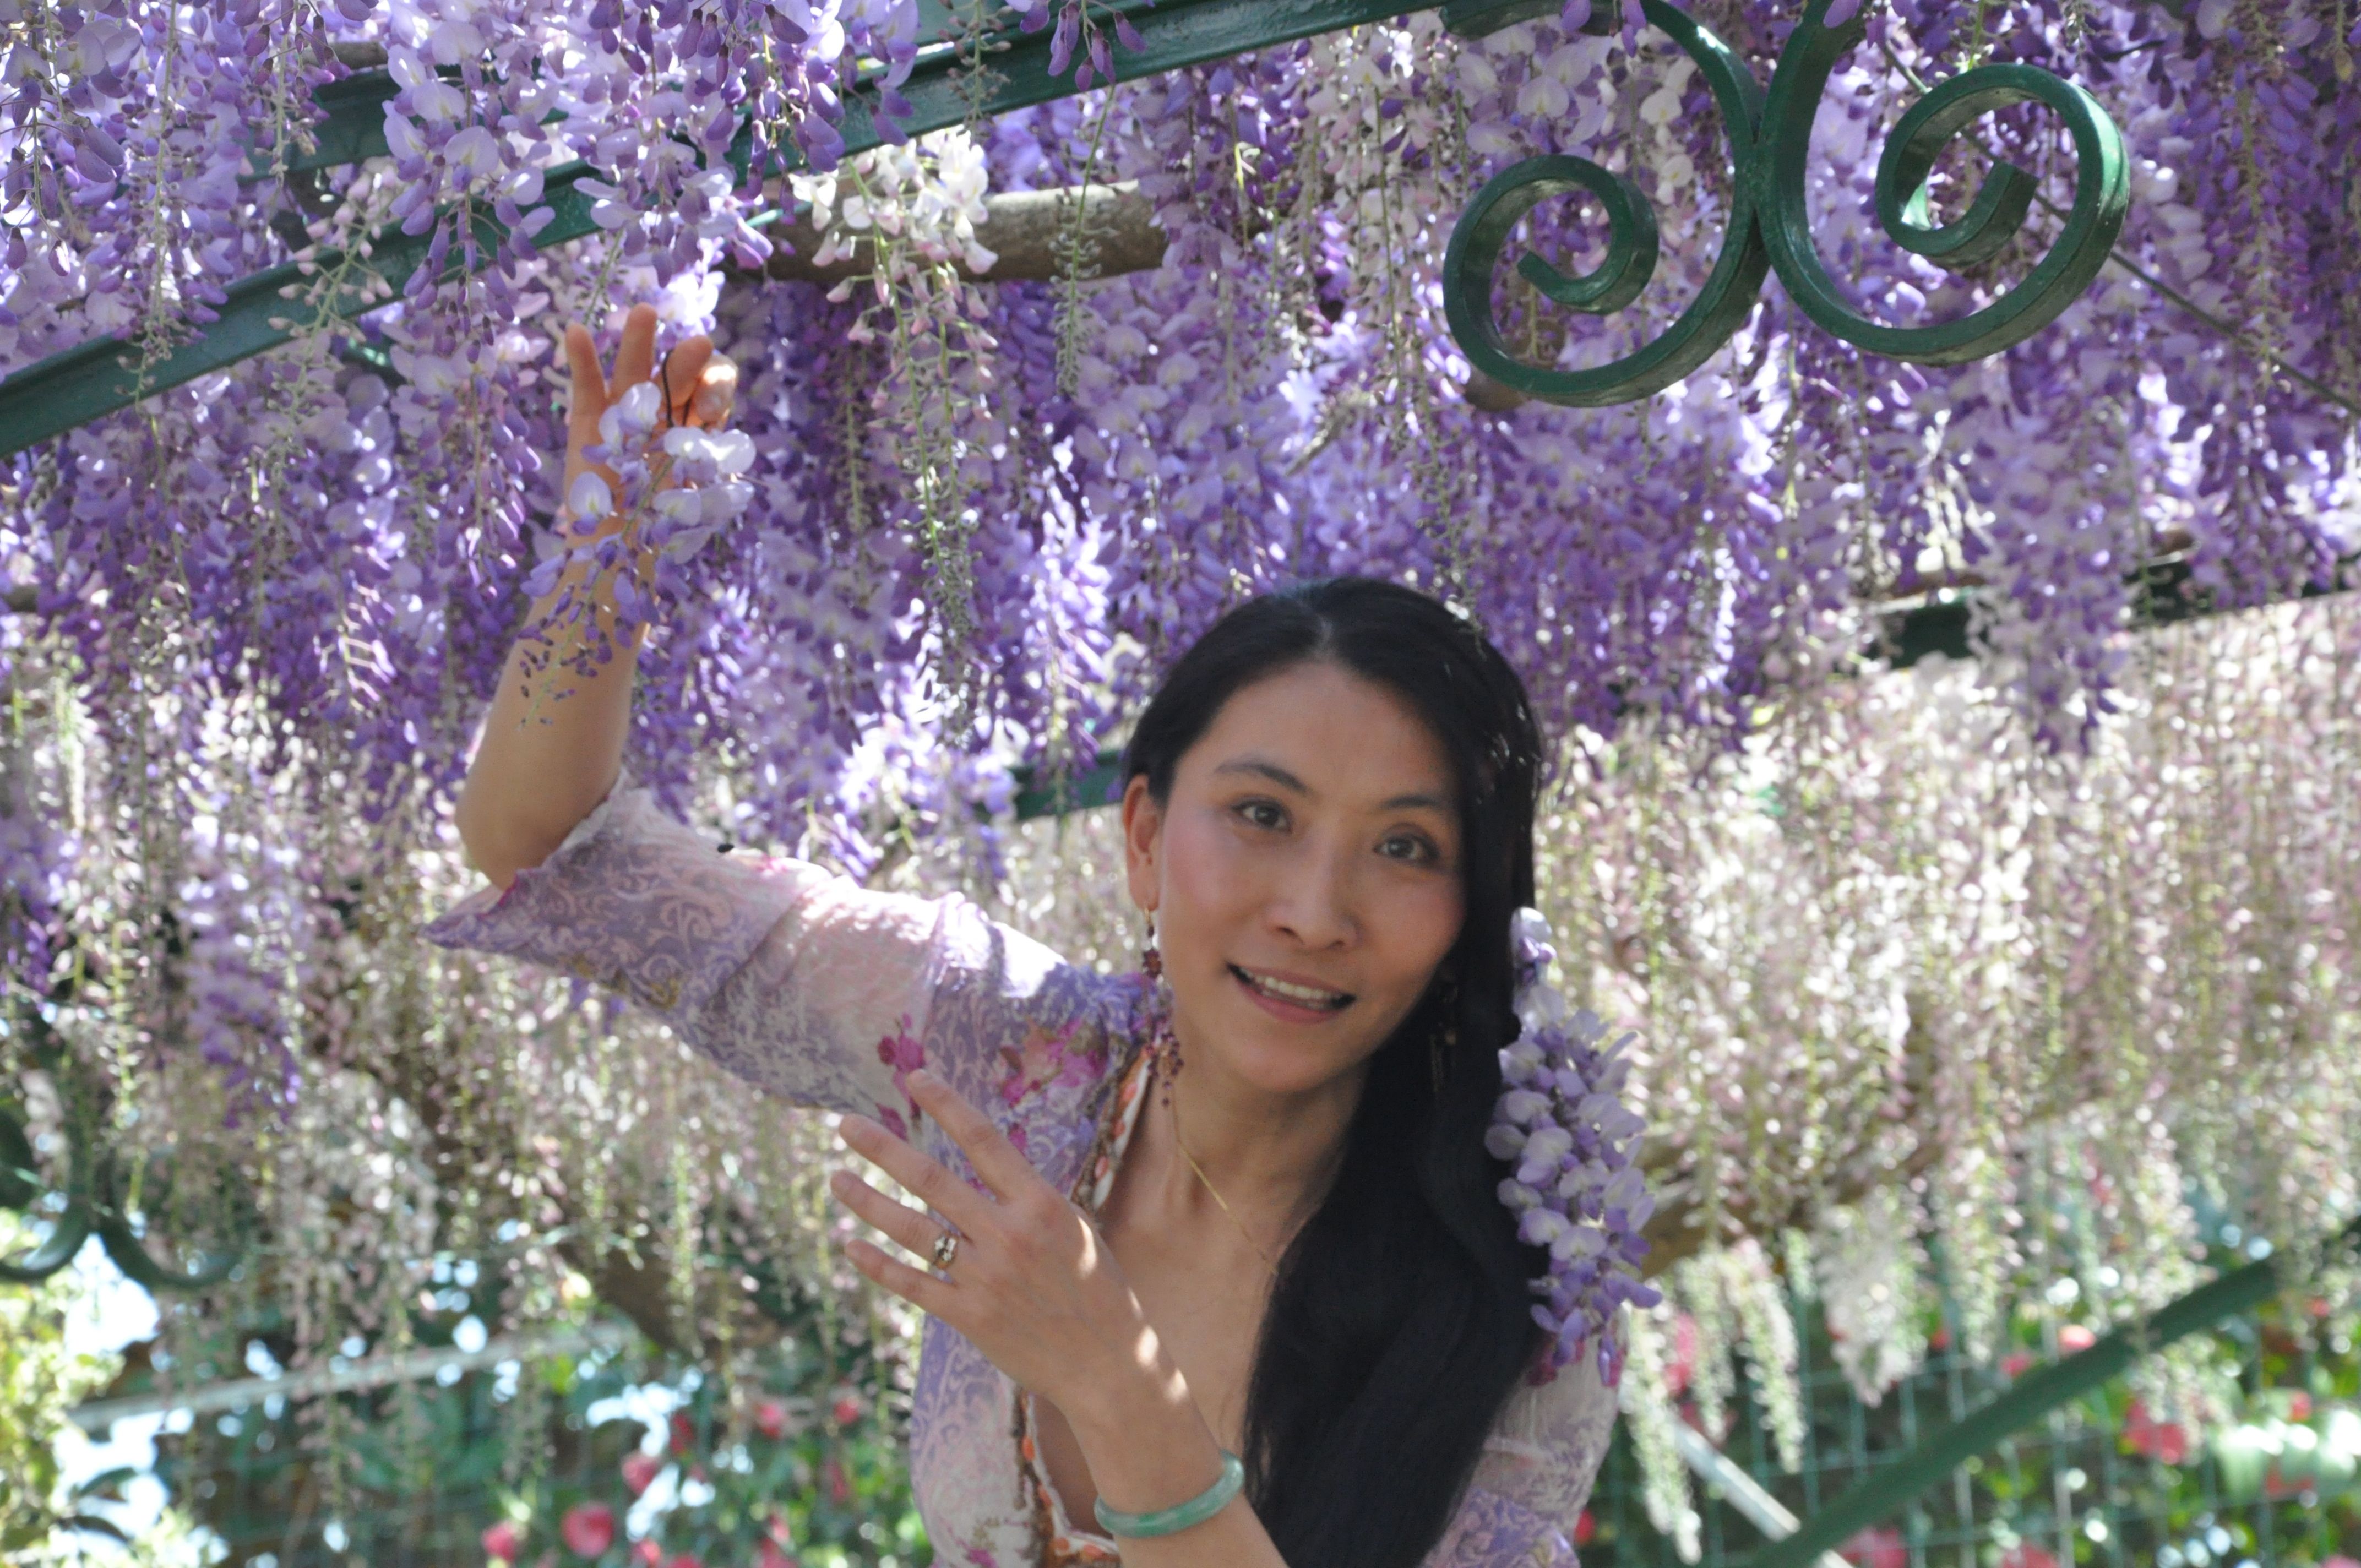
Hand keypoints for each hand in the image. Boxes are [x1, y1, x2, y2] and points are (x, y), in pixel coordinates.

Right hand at [558, 302, 738, 532]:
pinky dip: (582, 359)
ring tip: (644, 312)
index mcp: (700, 424)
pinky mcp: (590, 420)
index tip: (710, 411)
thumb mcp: (698, 492)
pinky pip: (587, 385)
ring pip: (633, 371)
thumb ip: (707, 461)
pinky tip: (578, 330)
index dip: (717, 391)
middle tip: (700, 347)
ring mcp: (626, 413)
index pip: (715, 389)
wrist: (620, 550)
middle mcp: (665, 411)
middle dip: (688, 362)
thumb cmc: (663, 524)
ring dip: (638, 341)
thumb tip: (718, 439)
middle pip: (678, 375)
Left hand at [830, 1069, 1178, 1423]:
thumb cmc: (1096, 1287)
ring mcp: (985, 1277)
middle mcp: (1008, 1234)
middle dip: (883, 1148)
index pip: (984, 1140)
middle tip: (845, 1124)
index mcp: (1039, 1203)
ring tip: (835, 1178)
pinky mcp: (969, 1316)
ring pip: (912, 1230)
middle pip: (932, 1180)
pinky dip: (878, 1264)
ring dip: (868, 1201)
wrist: (1107, 1362)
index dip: (947, 1105)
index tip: (915, 1078)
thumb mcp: (1073, 1226)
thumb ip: (1028, 1197)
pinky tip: (851, 1246)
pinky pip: (913, 1283)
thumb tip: (989, 1162)